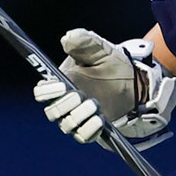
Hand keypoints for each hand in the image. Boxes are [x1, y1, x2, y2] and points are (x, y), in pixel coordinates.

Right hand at [34, 29, 175, 146]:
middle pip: (52, 112)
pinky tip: (100, 119)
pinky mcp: (91, 129)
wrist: (133, 80)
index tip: (61, 85)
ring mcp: (77, 118)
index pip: (42, 92)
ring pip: (68, 126)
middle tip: (79, 95)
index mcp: (60, 83)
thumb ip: (83, 41)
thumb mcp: (98, 48)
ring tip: (94, 105)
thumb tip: (68, 38)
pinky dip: (90, 130)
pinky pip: (84, 136)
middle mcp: (65, 104)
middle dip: (64, 105)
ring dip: (79, 116)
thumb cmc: (109, 62)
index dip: (47, 91)